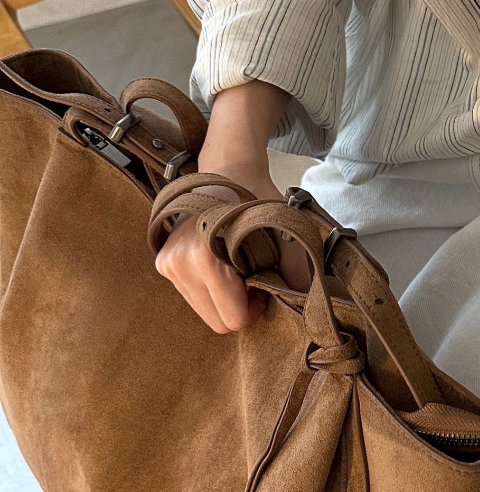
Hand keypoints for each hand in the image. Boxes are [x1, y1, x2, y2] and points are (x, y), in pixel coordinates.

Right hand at [154, 159, 313, 332]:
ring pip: (204, 311)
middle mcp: (178, 264)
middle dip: (239, 306)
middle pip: (217, 321)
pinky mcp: (162, 262)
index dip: (254, 308)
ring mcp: (167, 263)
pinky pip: (193, 296)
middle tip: (253, 277)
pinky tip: (221, 265)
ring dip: (224, 298)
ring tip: (237, 268)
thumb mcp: (284, 234)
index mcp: (204, 260)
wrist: (228, 170)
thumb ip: (296, 271)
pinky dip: (211, 289)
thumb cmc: (256, 201)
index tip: (262, 283)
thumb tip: (304, 302)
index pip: (232, 319)